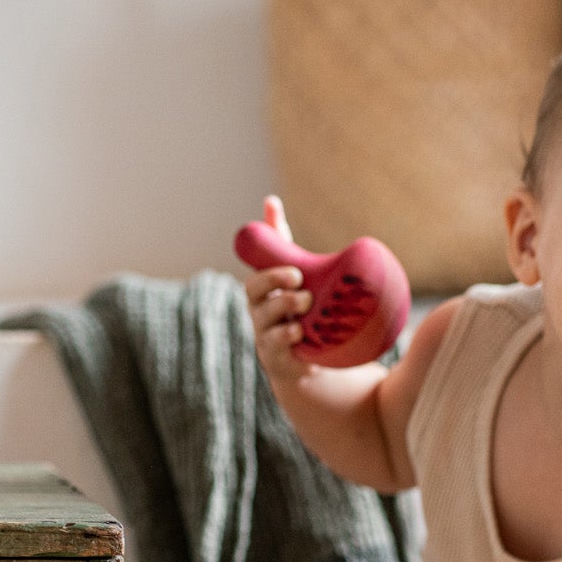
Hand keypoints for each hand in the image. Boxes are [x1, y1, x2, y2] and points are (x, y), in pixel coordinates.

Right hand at [242, 196, 314, 386]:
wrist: (304, 361)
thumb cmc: (296, 312)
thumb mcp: (295, 277)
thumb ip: (282, 243)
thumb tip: (269, 200)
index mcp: (263, 289)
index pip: (257, 268)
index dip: (268, 257)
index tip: (287, 251)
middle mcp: (259, 309)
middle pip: (254, 290)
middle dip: (274, 280)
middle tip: (298, 277)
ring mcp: (265, 333)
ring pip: (265, 317)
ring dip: (285, 305)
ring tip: (307, 301)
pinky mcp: (276, 356)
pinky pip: (276, 344)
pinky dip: (288, 336)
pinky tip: (302, 332)